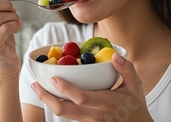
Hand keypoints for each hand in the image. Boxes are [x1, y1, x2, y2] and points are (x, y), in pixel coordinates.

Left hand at [31, 53, 152, 121]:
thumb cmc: (135, 105)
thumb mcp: (135, 86)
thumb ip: (126, 69)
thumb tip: (115, 55)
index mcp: (106, 102)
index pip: (81, 98)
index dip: (65, 89)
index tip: (53, 79)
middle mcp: (94, 114)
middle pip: (64, 110)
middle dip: (46, 98)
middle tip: (35, 85)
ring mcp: (89, 121)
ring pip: (63, 114)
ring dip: (48, 101)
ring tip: (38, 88)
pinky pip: (68, 115)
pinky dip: (57, 105)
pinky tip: (51, 95)